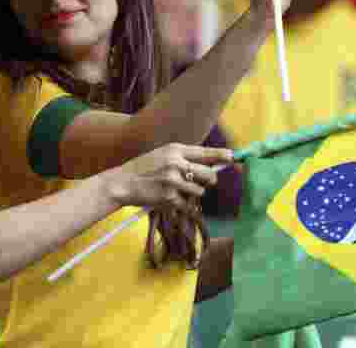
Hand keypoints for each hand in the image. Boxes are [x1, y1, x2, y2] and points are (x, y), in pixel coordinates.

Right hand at [107, 143, 232, 214]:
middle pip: (208, 174)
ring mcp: (173, 182)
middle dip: (210, 180)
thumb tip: (210, 165)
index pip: (204, 152)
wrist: (123, 182)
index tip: (233, 157)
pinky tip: (168, 198)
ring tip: (177, 190)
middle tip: (205, 182)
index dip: (221, 155)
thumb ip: (183, 158)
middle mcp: (175, 164)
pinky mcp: (169, 198)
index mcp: (175, 150)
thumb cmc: (144, 168)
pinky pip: (188, 204)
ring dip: (194, 194)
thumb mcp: (163, 155)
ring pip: (200, 191)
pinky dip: (182, 204)